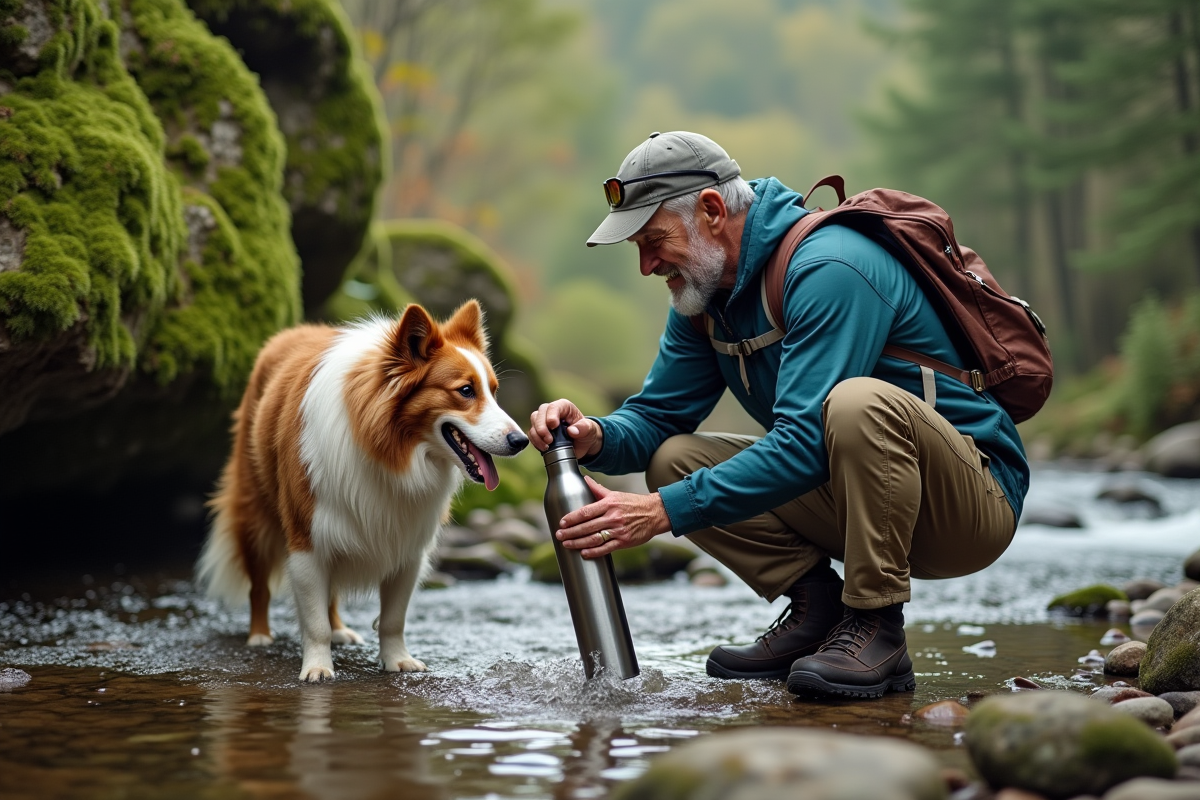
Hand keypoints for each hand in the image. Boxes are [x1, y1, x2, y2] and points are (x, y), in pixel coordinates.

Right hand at [529, 399, 602, 458]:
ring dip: (537, 435)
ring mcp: (544, 421)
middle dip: (541, 427)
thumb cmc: (586, 432)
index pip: (553, 407)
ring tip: (546, 446)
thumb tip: (572, 431)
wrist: (583, 444)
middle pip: (539, 414)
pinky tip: (543, 448)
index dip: (551, 416)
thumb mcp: (590, 430)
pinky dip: (535, 441)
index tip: (553, 426)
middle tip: (549, 440)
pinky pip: (532, 434)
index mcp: (564, 407)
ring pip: (533, 423)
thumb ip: (584, 428)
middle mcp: (551, 412)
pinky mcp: (539, 432)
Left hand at [556, 476, 670, 557]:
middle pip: (587, 526)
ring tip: (567, 544)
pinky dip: (593, 552)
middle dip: (571, 532)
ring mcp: (619, 530)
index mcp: (609, 504)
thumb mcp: (616, 494)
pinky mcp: (624, 541)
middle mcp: (613, 517)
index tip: (562, 522)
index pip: (586, 511)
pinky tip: (584, 553)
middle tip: (559, 535)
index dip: (572, 518)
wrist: (655, 513)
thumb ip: (598, 489)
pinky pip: (606, 548)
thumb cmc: (634, 503)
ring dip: (578, 542)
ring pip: (594, 538)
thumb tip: (585, 479)